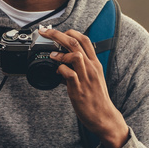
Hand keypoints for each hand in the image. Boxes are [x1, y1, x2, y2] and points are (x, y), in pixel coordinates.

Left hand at [39, 27, 129, 147]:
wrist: (104, 116)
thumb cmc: (96, 98)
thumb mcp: (91, 79)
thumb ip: (78, 69)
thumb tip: (61, 64)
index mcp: (94, 64)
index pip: (84, 40)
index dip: (70, 32)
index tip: (57, 31)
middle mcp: (91, 68)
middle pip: (76, 43)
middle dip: (57, 34)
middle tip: (45, 32)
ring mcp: (86, 78)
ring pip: (75, 55)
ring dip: (60, 53)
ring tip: (52, 55)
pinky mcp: (79, 89)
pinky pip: (69, 74)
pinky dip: (60, 70)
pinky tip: (57, 72)